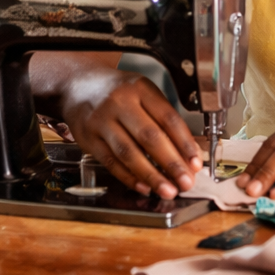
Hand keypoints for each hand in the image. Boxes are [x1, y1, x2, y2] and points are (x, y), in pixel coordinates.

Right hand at [60, 68, 199, 197]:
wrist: (78, 85)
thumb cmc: (118, 92)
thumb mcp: (143, 92)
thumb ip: (163, 118)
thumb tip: (187, 153)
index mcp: (140, 88)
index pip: (168, 118)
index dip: (185, 142)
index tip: (196, 162)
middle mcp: (120, 102)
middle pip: (149, 136)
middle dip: (171, 163)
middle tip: (186, 182)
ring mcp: (101, 121)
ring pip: (129, 153)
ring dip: (151, 175)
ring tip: (167, 189)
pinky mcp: (88, 139)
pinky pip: (111, 162)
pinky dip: (129, 177)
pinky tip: (144, 187)